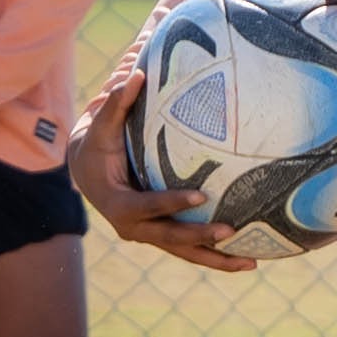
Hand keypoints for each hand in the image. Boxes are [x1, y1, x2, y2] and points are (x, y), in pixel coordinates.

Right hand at [71, 69, 251, 276]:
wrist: (86, 173)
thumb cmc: (97, 144)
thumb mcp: (101, 126)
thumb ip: (117, 103)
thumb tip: (137, 73)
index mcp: (118, 204)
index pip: (147, 206)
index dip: (172, 202)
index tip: (200, 195)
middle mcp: (133, 228)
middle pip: (170, 238)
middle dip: (199, 237)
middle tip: (230, 231)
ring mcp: (149, 236)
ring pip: (184, 253)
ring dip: (216, 260)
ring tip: (250, 263)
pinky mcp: (162, 238)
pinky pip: (190, 251)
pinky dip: (215, 256)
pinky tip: (247, 259)